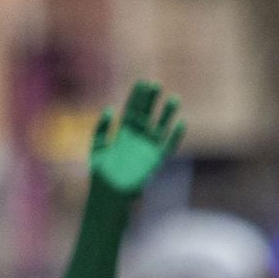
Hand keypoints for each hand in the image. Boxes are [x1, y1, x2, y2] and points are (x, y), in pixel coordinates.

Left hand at [89, 80, 184, 198]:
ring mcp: (147, 149)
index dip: (137, 97)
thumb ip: (102, 128)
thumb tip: (111, 109)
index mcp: (123, 134)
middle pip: (146, 116)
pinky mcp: (155, 161)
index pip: (132, 111)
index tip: (142, 83)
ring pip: (160, 127)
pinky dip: (175, 136)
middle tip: (157, 84)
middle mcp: (137, 139)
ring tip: (174, 99)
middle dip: (151, 101)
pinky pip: (168, 147)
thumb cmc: (101, 174)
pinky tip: (181, 123)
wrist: (109, 194)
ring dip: (167, 114)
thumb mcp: (97, 147)